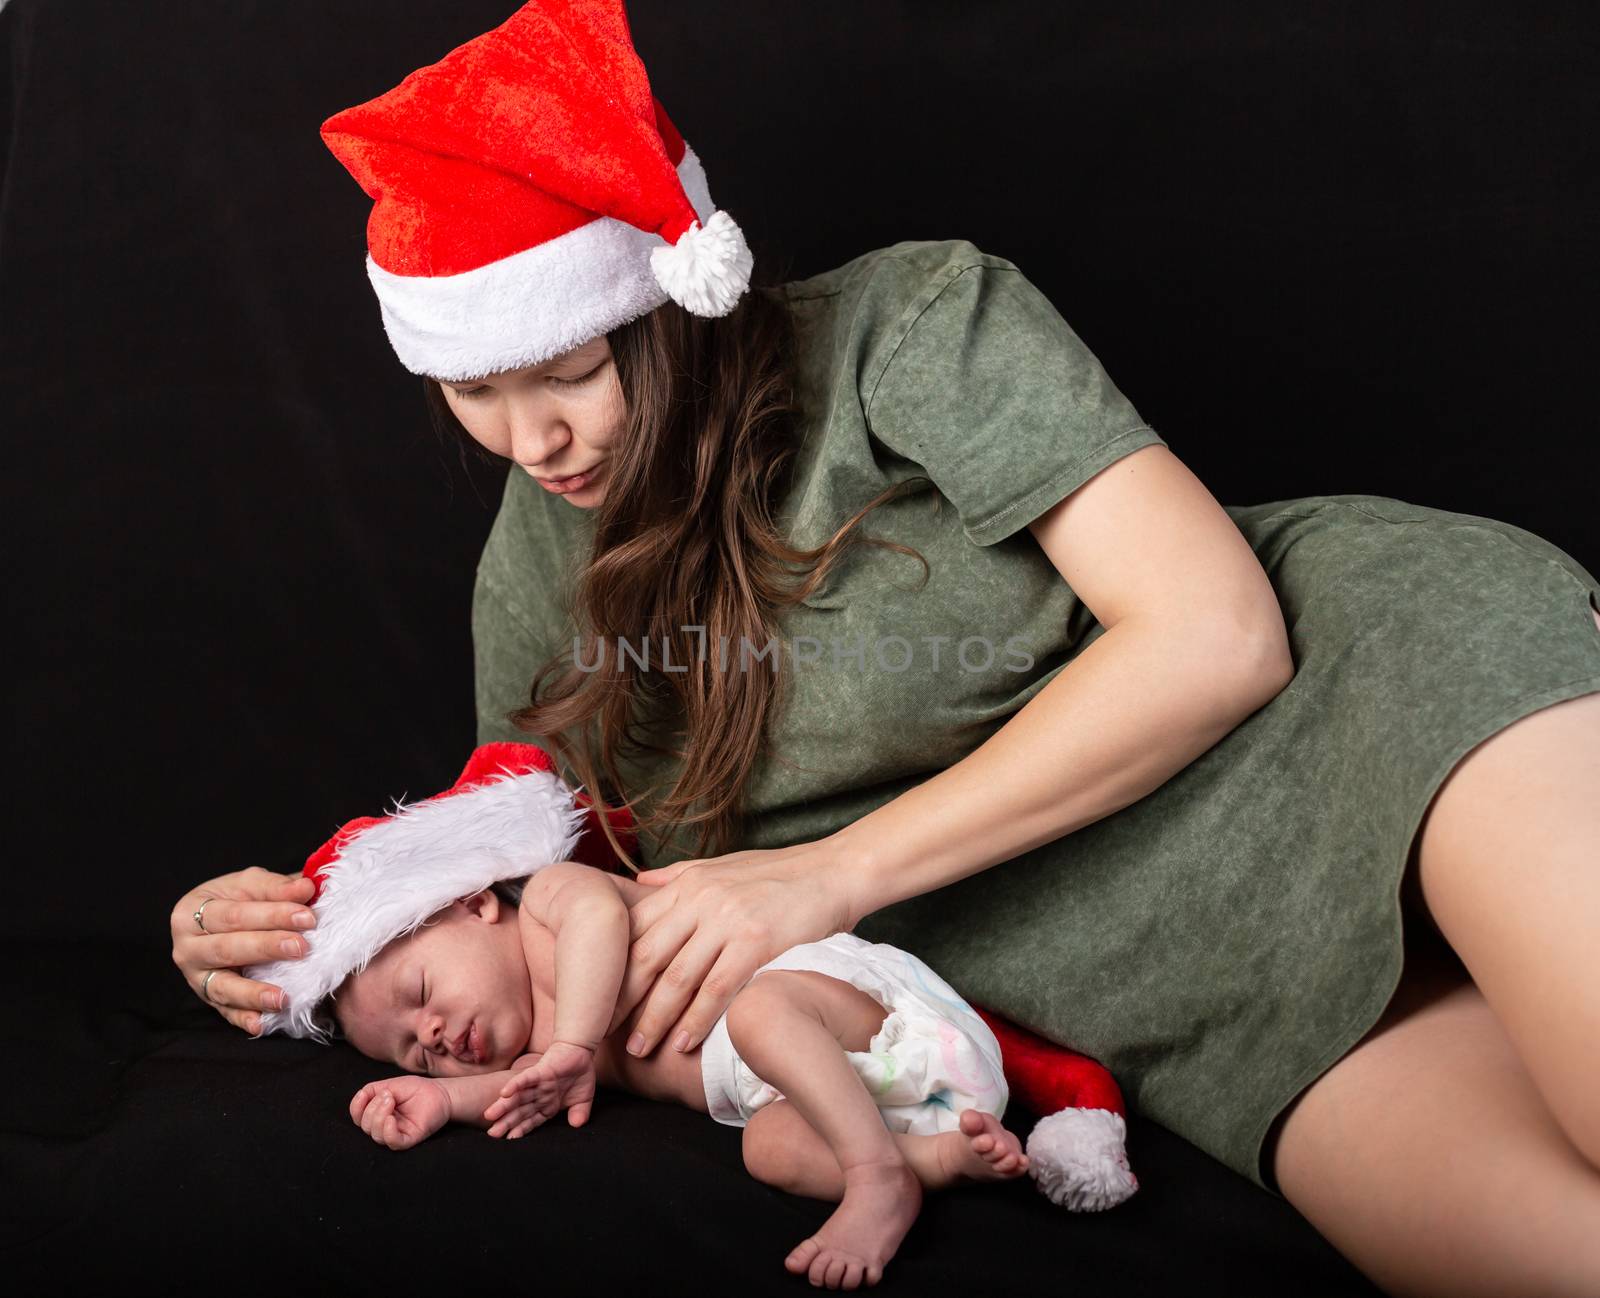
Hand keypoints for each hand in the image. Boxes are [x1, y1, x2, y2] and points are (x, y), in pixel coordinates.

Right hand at [169, 867, 317, 1034]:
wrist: (214, 923)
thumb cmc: (235, 900)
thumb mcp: (251, 886)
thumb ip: (278, 887)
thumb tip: (307, 887)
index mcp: (192, 910)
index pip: (234, 914)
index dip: (271, 915)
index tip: (306, 916)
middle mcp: (187, 947)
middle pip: (228, 949)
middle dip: (266, 948)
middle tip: (301, 948)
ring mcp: (195, 977)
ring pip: (222, 986)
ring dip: (253, 993)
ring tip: (282, 998)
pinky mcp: (208, 999)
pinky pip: (225, 1012)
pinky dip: (243, 1019)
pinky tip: (261, 1024)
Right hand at [350, 1076, 450, 1150]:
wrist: (440, 1092)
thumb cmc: (417, 1089)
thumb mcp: (390, 1085)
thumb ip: (372, 1091)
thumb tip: (359, 1097)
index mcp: (378, 1114)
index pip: (358, 1117)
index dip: (356, 1107)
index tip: (363, 1094)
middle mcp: (384, 1126)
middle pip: (365, 1126)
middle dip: (372, 1108)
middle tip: (388, 1095)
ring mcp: (396, 1133)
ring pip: (376, 1135)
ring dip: (379, 1116)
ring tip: (391, 1100)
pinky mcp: (409, 1139)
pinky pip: (393, 1142)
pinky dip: (388, 1132)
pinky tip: (391, 1119)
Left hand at [482, 1042, 598, 1136]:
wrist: (581, 1050)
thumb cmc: (580, 1073)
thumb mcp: (583, 1098)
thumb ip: (579, 1112)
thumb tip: (577, 1125)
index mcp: (548, 1104)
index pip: (532, 1120)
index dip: (521, 1130)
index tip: (509, 1140)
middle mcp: (540, 1095)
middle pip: (520, 1111)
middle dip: (506, 1123)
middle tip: (492, 1134)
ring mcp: (538, 1084)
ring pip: (519, 1097)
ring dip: (504, 1106)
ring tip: (489, 1116)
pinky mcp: (540, 1071)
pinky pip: (526, 1079)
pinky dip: (516, 1085)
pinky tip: (504, 1093)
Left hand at [622, 838, 854, 1058]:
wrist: (836, 871)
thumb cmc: (782, 873)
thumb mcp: (724, 864)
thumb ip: (680, 877)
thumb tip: (640, 882)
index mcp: (688, 884)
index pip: (636, 930)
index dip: (613, 968)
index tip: (595, 999)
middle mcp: (701, 900)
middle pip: (648, 957)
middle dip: (623, 1000)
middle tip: (603, 1034)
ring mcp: (728, 920)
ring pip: (678, 978)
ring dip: (655, 1018)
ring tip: (640, 1049)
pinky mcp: (757, 941)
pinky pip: (718, 987)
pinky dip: (698, 1019)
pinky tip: (684, 1043)